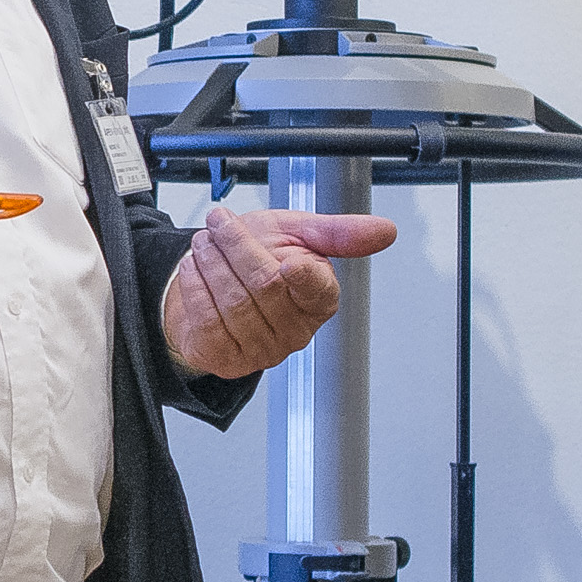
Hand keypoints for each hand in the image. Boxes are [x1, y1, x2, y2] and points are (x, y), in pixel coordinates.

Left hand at [161, 202, 396, 378]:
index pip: (318, 290)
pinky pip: (207, 319)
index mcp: (320, 299)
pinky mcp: (228, 359)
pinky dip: (195, 286)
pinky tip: (195, 268)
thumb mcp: (298, 233)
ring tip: (206, 242)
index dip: (304, 277)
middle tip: (220, 223)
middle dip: (235, 245)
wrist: (215, 281)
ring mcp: (262, 350)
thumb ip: (339, 232)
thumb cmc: (260, 258)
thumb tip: (385, 230)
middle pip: (264, 286)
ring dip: (211, 262)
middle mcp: (295, 331)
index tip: (289, 262)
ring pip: (233, 301)